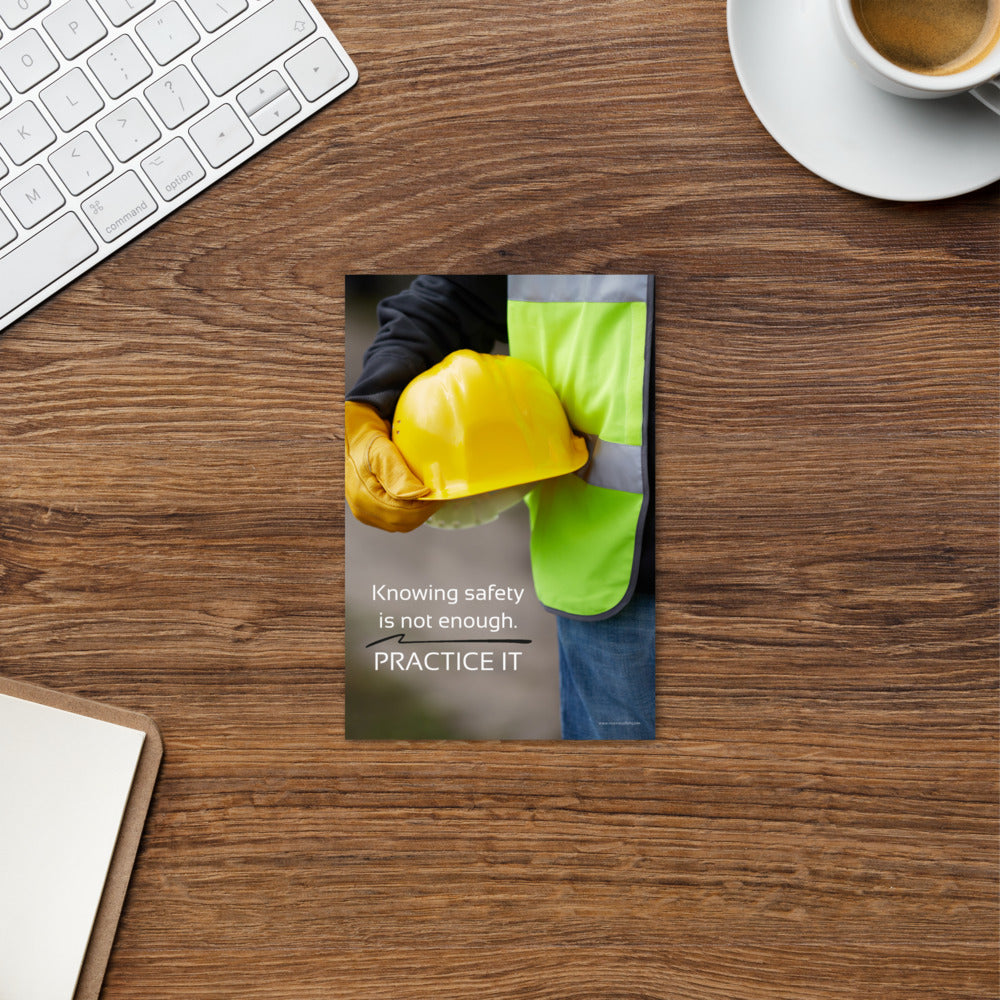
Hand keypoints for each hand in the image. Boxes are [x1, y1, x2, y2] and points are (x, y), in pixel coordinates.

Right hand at [345, 401, 441, 531]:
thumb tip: (420, 495)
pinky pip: (395, 520)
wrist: (358, 439)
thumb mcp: (384, 452)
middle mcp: (361, 509)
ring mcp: (365, 513)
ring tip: (430, 498)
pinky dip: (410, 513)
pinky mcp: (371, 512)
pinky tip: (419, 500)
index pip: (399, 514)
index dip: (423, 508)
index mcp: (362, 496)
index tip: (439, 495)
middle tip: (439, 496)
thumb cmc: (370, 441)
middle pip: (401, 523)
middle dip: (423, 512)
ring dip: (418, 514)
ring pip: (400, 524)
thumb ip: (399, 475)